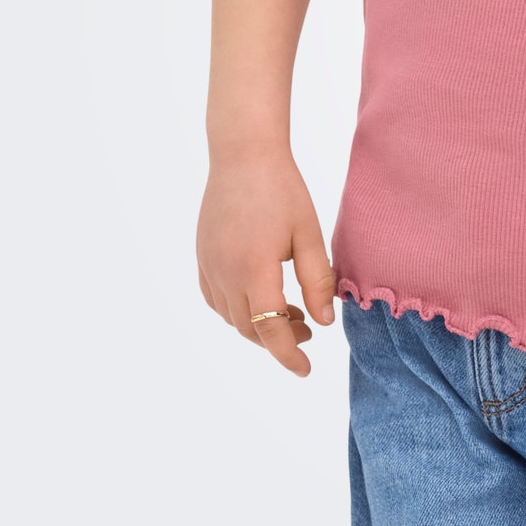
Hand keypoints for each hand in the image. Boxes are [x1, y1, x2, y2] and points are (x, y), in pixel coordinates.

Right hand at [197, 149, 338, 376]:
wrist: (244, 155)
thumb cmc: (283, 190)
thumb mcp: (309, 234)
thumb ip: (316, 280)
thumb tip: (323, 323)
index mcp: (254, 269)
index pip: (270, 330)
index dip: (288, 355)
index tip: (305, 370)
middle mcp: (224, 273)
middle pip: (249, 328)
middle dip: (279, 339)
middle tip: (308, 329)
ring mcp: (208, 266)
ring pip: (231, 317)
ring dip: (258, 325)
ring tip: (291, 313)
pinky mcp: (202, 257)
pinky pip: (215, 299)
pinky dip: (237, 310)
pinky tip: (259, 298)